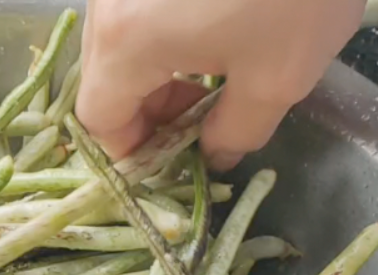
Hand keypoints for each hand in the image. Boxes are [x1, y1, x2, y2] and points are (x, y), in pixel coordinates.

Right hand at [76, 0, 365, 165]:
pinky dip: (167, 24)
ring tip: (215, 69)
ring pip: (123, 33)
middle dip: (149, 105)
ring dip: (159, 63)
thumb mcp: (278, 78)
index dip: (134, 150)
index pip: (99, 119)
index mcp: (125, 43)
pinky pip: (142, 1)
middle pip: (105, 72)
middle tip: (202, 117)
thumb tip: (215, 153)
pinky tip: (217, 23)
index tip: (176, 157)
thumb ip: (236, 132)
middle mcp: (108, 1)